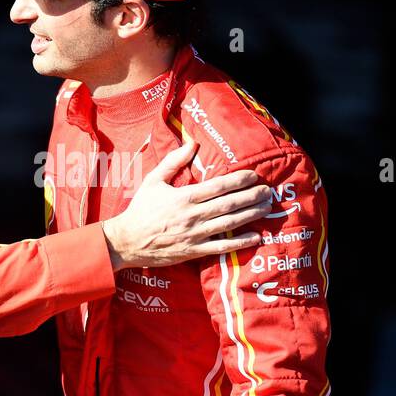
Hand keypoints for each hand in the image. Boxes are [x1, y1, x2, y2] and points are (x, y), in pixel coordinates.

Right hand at [102, 142, 270, 270]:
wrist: (126, 241)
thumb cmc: (140, 209)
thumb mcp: (153, 180)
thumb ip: (173, 161)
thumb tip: (192, 144)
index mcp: (185, 196)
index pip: (219, 186)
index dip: (239, 180)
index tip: (254, 175)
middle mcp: (193, 215)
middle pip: (230, 203)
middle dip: (252, 196)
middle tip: (268, 191)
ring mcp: (195, 234)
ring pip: (230, 223)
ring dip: (251, 215)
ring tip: (267, 207)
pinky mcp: (194, 251)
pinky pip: (221, 247)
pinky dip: (240, 242)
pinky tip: (255, 237)